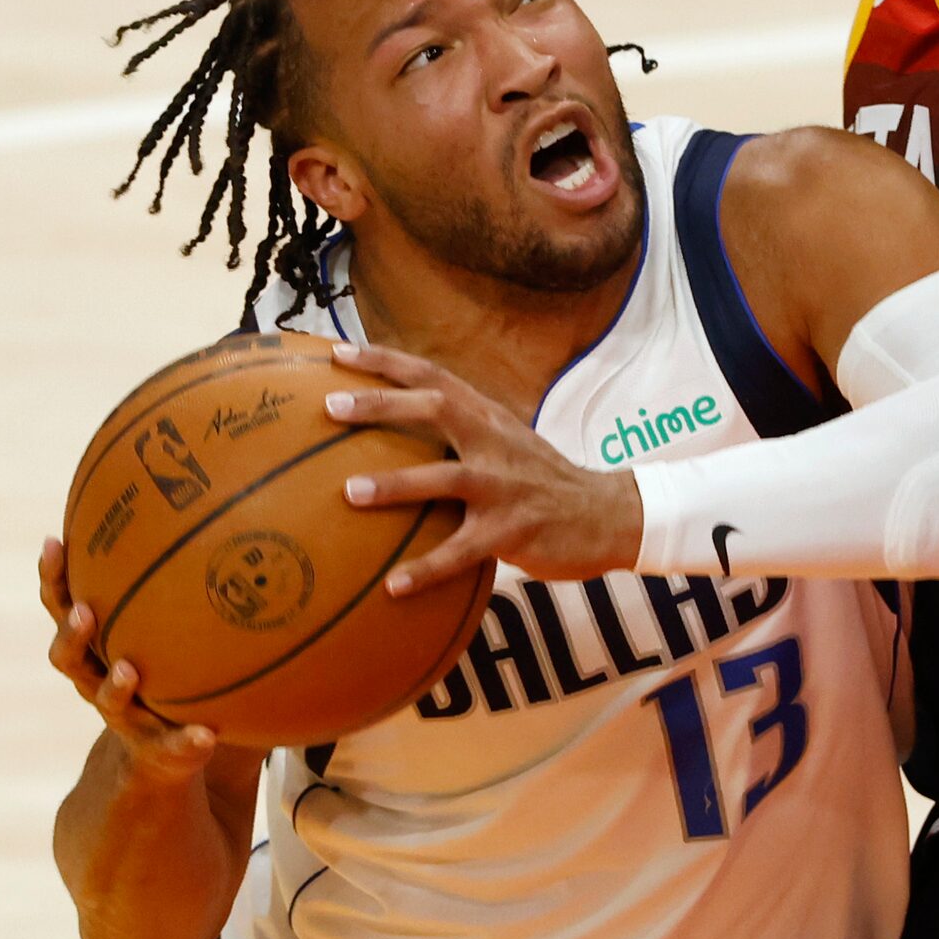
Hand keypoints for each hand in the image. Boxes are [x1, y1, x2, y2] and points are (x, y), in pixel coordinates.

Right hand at [40, 537, 216, 786]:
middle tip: (84, 612)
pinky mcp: (159, 749)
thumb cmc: (163, 665)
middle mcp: (98, 679)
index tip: (54, 542)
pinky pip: (171, 747)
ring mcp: (124, 717)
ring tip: (129, 671)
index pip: (63, 605)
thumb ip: (173, 579)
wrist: (164, 746)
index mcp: (94, 645)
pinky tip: (206, 735)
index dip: (54, 578)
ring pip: (107, 702)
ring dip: (115, 687)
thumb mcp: (160, 624)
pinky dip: (186, 742)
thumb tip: (208, 505)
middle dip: (72, 633)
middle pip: (68, 656)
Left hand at [325, 343, 644, 592]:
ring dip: (396, 484)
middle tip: (330, 408)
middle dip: (381, 404)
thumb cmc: (541, 480)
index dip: (384, 360)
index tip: (336, 352)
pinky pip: (463, 552)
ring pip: (447, 478)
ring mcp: (505, 487)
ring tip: (349, 492)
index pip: (432, 375)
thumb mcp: (504, 440)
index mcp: (488, 417)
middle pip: (436, 408)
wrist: (608, 514)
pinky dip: (427, 569)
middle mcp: (494, 442)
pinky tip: (392, 586)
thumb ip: (459, 431)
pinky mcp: (513, 532)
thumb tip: (394, 431)